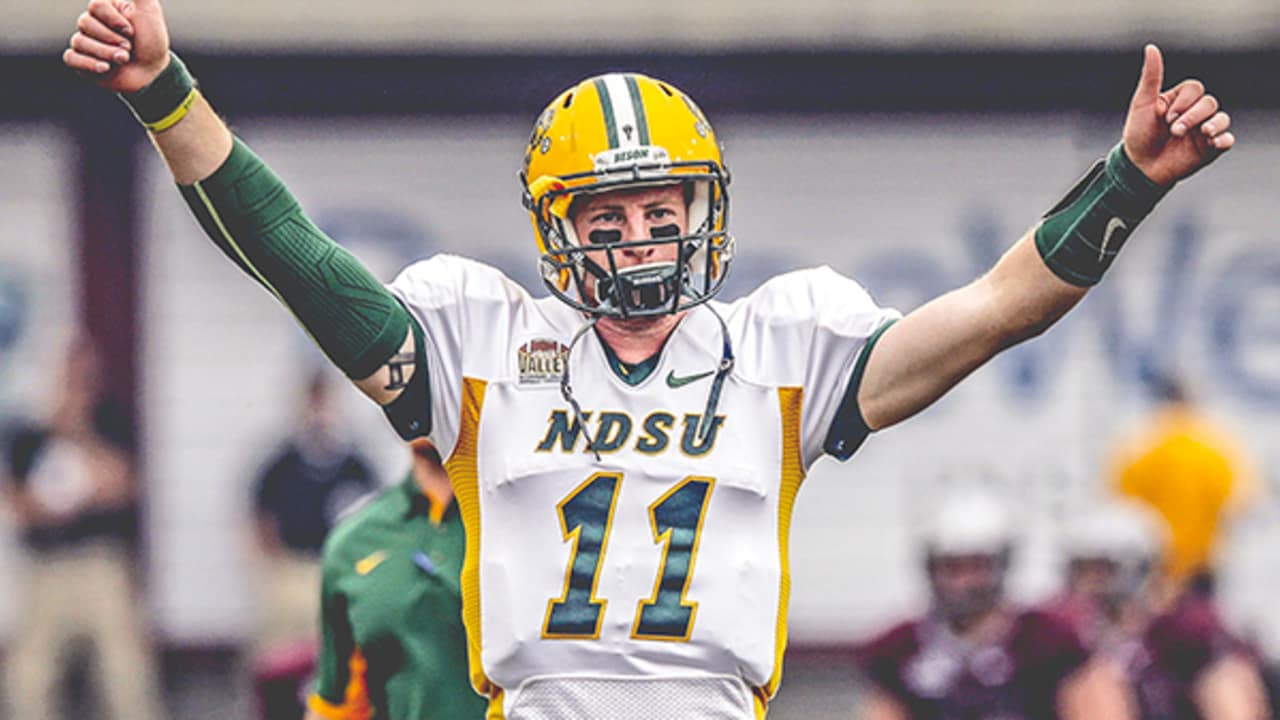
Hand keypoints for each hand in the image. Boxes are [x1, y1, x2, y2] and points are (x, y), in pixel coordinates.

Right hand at [63, 0, 169, 93]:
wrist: (153, 73)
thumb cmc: (153, 41)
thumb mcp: (149, 12)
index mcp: (106, 9)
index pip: (95, 6)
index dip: (114, 21)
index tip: (132, 31)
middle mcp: (93, 22)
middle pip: (85, 23)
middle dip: (112, 39)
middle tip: (129, 49)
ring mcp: (86, 41)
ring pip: (80, 42)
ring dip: (106, 54)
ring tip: (123, 60)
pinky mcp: (81, 61)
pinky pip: (71, 58)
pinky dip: (89, 64)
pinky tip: (105, 68)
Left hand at [1123, 44, 1233, 186]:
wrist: (1139, 167)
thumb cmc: (1138, 135)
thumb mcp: (1142, 104)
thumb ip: (1151, 77)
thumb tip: (1151, 47)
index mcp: (1179, 100)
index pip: (1194, 89)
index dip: (1184, 101)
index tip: (1166, 117)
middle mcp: (1194, 113)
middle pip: (1209, 102)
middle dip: (1192, 115)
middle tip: (1174, 130)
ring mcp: (1203, 130)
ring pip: (1221, 118)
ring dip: (1212, 124)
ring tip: (1201, 133)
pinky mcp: (1209, 148)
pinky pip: (1227, 139)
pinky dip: (1224, 138)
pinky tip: (1214, 142)